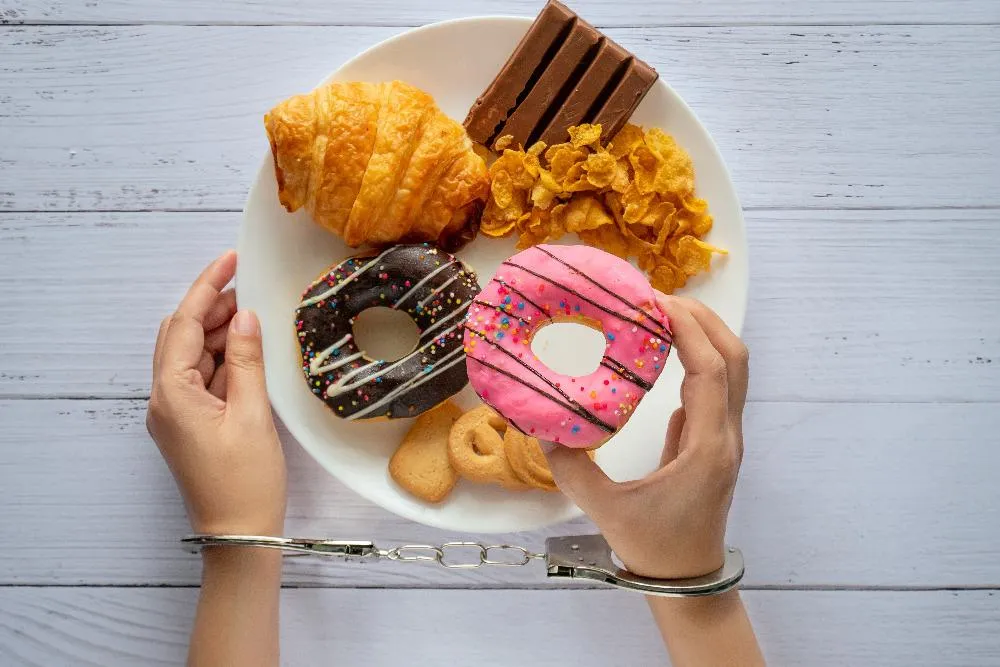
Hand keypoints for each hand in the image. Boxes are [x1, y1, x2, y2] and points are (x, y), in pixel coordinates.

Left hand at [147, 251, 286, 534]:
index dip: (208, 288)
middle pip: (181, 336)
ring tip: (253, 316)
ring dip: (219, 333)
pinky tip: (248, 351)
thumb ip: (247, 361)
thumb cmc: (245, 480)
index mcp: (172, 394)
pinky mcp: (190, 424)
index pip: (185, 325)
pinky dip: (223, 359)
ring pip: (192, 356)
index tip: (230, 259)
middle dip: (212, 308)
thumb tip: (246, 317)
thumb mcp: (252, 414)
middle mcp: (164, 399)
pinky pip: (201, 378)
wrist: (238, 533)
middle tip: (249, 288)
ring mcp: (175, 413)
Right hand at [545, 295, 747, 578]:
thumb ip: (572, 468)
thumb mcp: (605, 509)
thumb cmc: (653, 547)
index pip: (711, 369)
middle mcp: (726, 436)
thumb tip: (540, 428)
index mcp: (708, 447)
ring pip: (732, 372)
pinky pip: (718, 390)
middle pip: (735, 358)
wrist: (688, 581)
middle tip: (657, 297)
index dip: (688, 328)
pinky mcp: (715, 445)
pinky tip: (662, 356)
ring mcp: (725, 440)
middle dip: (703, 318)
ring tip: (661, 316)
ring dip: (704, 336)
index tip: (654, 301)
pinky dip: (698, 359)